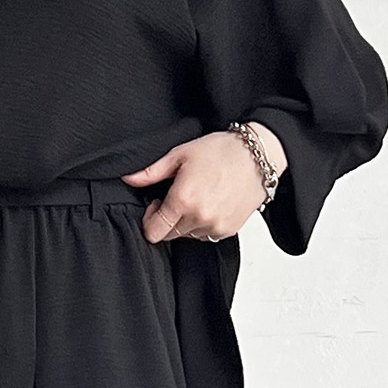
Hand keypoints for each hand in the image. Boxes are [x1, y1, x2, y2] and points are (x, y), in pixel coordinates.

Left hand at [122, 124, 286, 244]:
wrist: (258, 156)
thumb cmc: (222, 151)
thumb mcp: (181, 154)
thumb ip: (151, 172)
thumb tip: (129, 179)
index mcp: (182, 200)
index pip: (153, 232)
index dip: (150, 220)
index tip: (156, 205)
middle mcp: (198, 217)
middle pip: (170, 235)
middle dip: (168, 220)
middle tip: (179, 197)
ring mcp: (215, 226)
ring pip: (189, 236)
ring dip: (187, 222)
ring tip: (199, 197)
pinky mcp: (229, 230)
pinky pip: (207, 235)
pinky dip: (204, 224)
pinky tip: (212, 203)